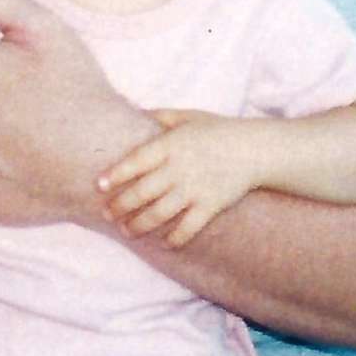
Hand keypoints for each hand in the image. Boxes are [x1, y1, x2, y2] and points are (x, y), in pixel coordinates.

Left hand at [99, 110, 261, 245]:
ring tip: (127, 231)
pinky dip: (175, 238)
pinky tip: (165, 243)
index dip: (116, 174)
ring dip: (139, 225)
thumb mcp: (188, 116)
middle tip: (107, 214)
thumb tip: (136, 112)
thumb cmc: (218, 130)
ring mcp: (195, 188)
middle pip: (142, 192)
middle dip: (121, 206)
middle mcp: (180, 168)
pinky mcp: (211, 205)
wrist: (255, 149)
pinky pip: (189, 227)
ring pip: (160, 213)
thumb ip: (161, 116)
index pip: (136, 160)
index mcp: (171, 144)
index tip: (99, 185)